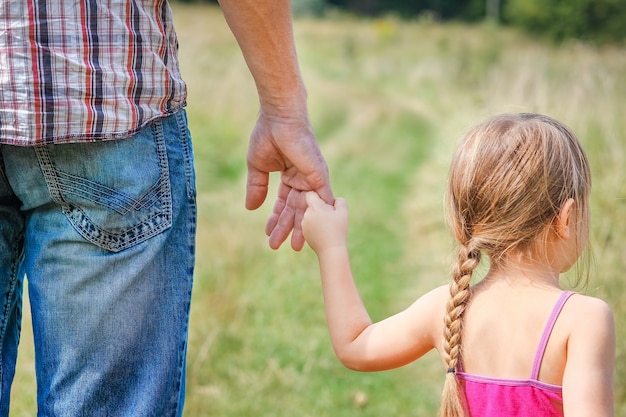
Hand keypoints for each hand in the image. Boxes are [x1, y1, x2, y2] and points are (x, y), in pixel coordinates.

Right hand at [246, 110, 333, 250]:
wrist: (278, 119)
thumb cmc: (268, 136)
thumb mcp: (258, 167)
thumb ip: (257, 188)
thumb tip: (250, 208)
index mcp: (290, 176)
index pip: (284, 203)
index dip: (276, 219)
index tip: (268, 235)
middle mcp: (304, 180)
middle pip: (295, 210)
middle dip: (286, 229)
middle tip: (278, 246)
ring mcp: (313, 178)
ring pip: (307, 209)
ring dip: (300, 228)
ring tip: (294, 246)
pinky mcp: (319, 176)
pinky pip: (320, 200)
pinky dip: (316, 215)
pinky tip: (311, 231)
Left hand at [302, 192, 347, 253]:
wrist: (331, 250)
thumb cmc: (338, 230)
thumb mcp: (343, 212)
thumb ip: (339, 201)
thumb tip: (334, 200)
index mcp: (314, 207)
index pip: (310, 195)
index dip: (318, 196)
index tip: (325, 202)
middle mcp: (306, 214)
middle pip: (311, 205)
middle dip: (319, 208)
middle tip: (330, 216)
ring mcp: (303, 224)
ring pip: (310, 215)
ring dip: (317, 217)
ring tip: (328, 225)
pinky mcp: (304, 233)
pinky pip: (309, 225)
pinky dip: (315, 226)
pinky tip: (324, 231)